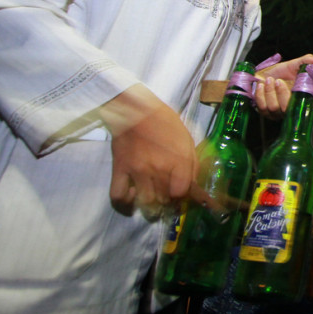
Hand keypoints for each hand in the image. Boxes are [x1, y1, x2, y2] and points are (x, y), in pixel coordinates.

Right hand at [104, 85, 214, 215]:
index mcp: (178, 160)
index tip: (182, 192)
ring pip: (146, 202)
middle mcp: (159, 168)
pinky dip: (125, 201)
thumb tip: (193, 187)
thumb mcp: (187, 139)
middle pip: (165, 200)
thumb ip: (192, 164)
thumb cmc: (165, 123)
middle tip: (167, 194)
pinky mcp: (120, 169)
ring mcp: (137, 170)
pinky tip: (132, 194)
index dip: (183, 195)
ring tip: (153, 196)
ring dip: (151, 204)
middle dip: (169, 200)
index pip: (182, 193)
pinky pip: (119, 196)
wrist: (135, 109)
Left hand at [255, 54, 312, 117]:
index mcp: (305, 97)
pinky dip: (261, 94)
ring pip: (275, 108)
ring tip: (269, 80)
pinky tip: (262, 85)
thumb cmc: (282, 72)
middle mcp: (294, 109)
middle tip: (279, 81)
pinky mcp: (266, 113)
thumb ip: (307, 61)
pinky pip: (263, 108)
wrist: (263, 75)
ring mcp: (280, 113)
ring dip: (270, 91)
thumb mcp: (295, 64)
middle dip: (283, 94)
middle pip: (292, 110)